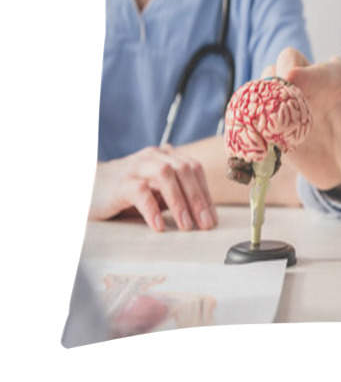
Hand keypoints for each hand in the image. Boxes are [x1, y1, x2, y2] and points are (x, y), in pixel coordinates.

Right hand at [89, 144, 217, 231]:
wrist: (88, 188)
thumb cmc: (126, 191)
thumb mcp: (155, 190)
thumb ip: (175, 194)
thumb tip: (203, 213)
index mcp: (166, 155)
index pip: (194, 169)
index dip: (206, 193)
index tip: (212, 218)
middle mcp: (154, 156)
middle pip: (184, 170)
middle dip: (198, 198)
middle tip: (205, 224)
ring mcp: (137, 166)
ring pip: (165, 175)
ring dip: (180, 202)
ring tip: (186, 226)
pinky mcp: (121, 183)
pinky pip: (141, 192)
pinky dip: (153, 209)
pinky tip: (159, 226)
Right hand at [265, 48, 340, 194]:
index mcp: (338, 79)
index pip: (323, 69)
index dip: (308, 73)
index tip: (292, 78)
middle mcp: (309, 81)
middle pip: (288, 60)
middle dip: (280, 73)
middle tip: (276, 94)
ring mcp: (286, 98)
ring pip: (265, 83)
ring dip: (261, 99)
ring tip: (265, 122)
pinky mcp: (270, 120)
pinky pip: (251, 112)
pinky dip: (247, 121)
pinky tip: (252, 137)